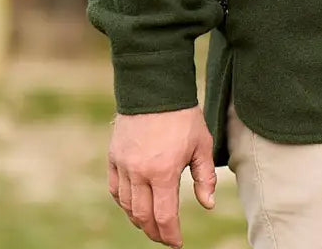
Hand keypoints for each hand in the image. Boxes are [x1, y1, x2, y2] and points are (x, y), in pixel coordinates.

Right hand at [108, 105, 216, 245]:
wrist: (155, 89)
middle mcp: (140, 173)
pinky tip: (134, 206)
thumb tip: (207, 205)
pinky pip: (115, 190)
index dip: (170, 235)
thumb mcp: (202, 144)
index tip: (176, 243)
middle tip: (165, 237)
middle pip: (143, 217)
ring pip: (127, 206)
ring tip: (151, 223)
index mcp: (164, 172)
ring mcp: (124, 166)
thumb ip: (204, 177)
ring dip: (139, 219)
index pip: (164, 216)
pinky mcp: (113, 158)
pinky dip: (124, 203)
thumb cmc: (183, 117)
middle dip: (155, 232)